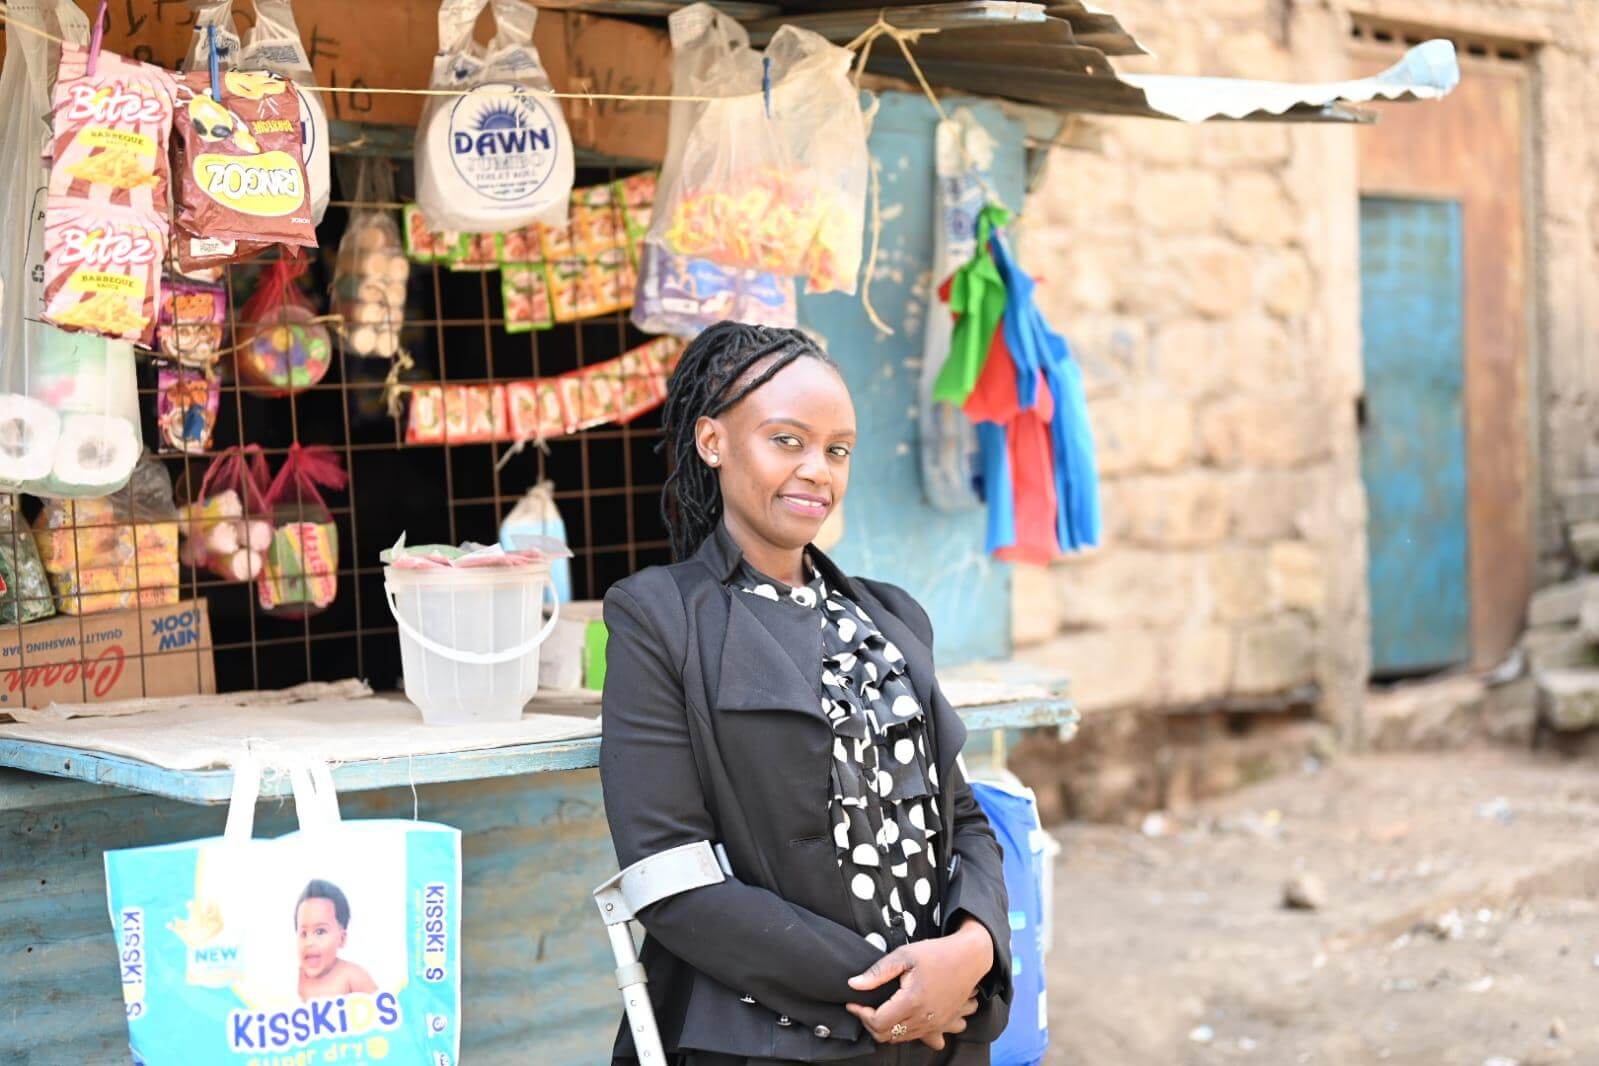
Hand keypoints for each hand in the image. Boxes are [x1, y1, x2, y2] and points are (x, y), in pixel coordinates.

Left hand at [844, 917, 994, 1048]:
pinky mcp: (941, 1025)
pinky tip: (898, 1019)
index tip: (854, 1002)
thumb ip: (877, 972)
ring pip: (900, 1039)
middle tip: (864, 1006)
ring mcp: (935, 1025)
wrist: (970, 958)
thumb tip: (854, 984)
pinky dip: (902, 1033)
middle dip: (869, 1022)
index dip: (860, 1014)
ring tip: (879, 1009)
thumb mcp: (904, 955)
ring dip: (885, 1028)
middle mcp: (924, 1018)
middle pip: (886, 1035)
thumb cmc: (937, 953)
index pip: (877, 1022)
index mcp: (913, 1001)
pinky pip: (917, 1038)